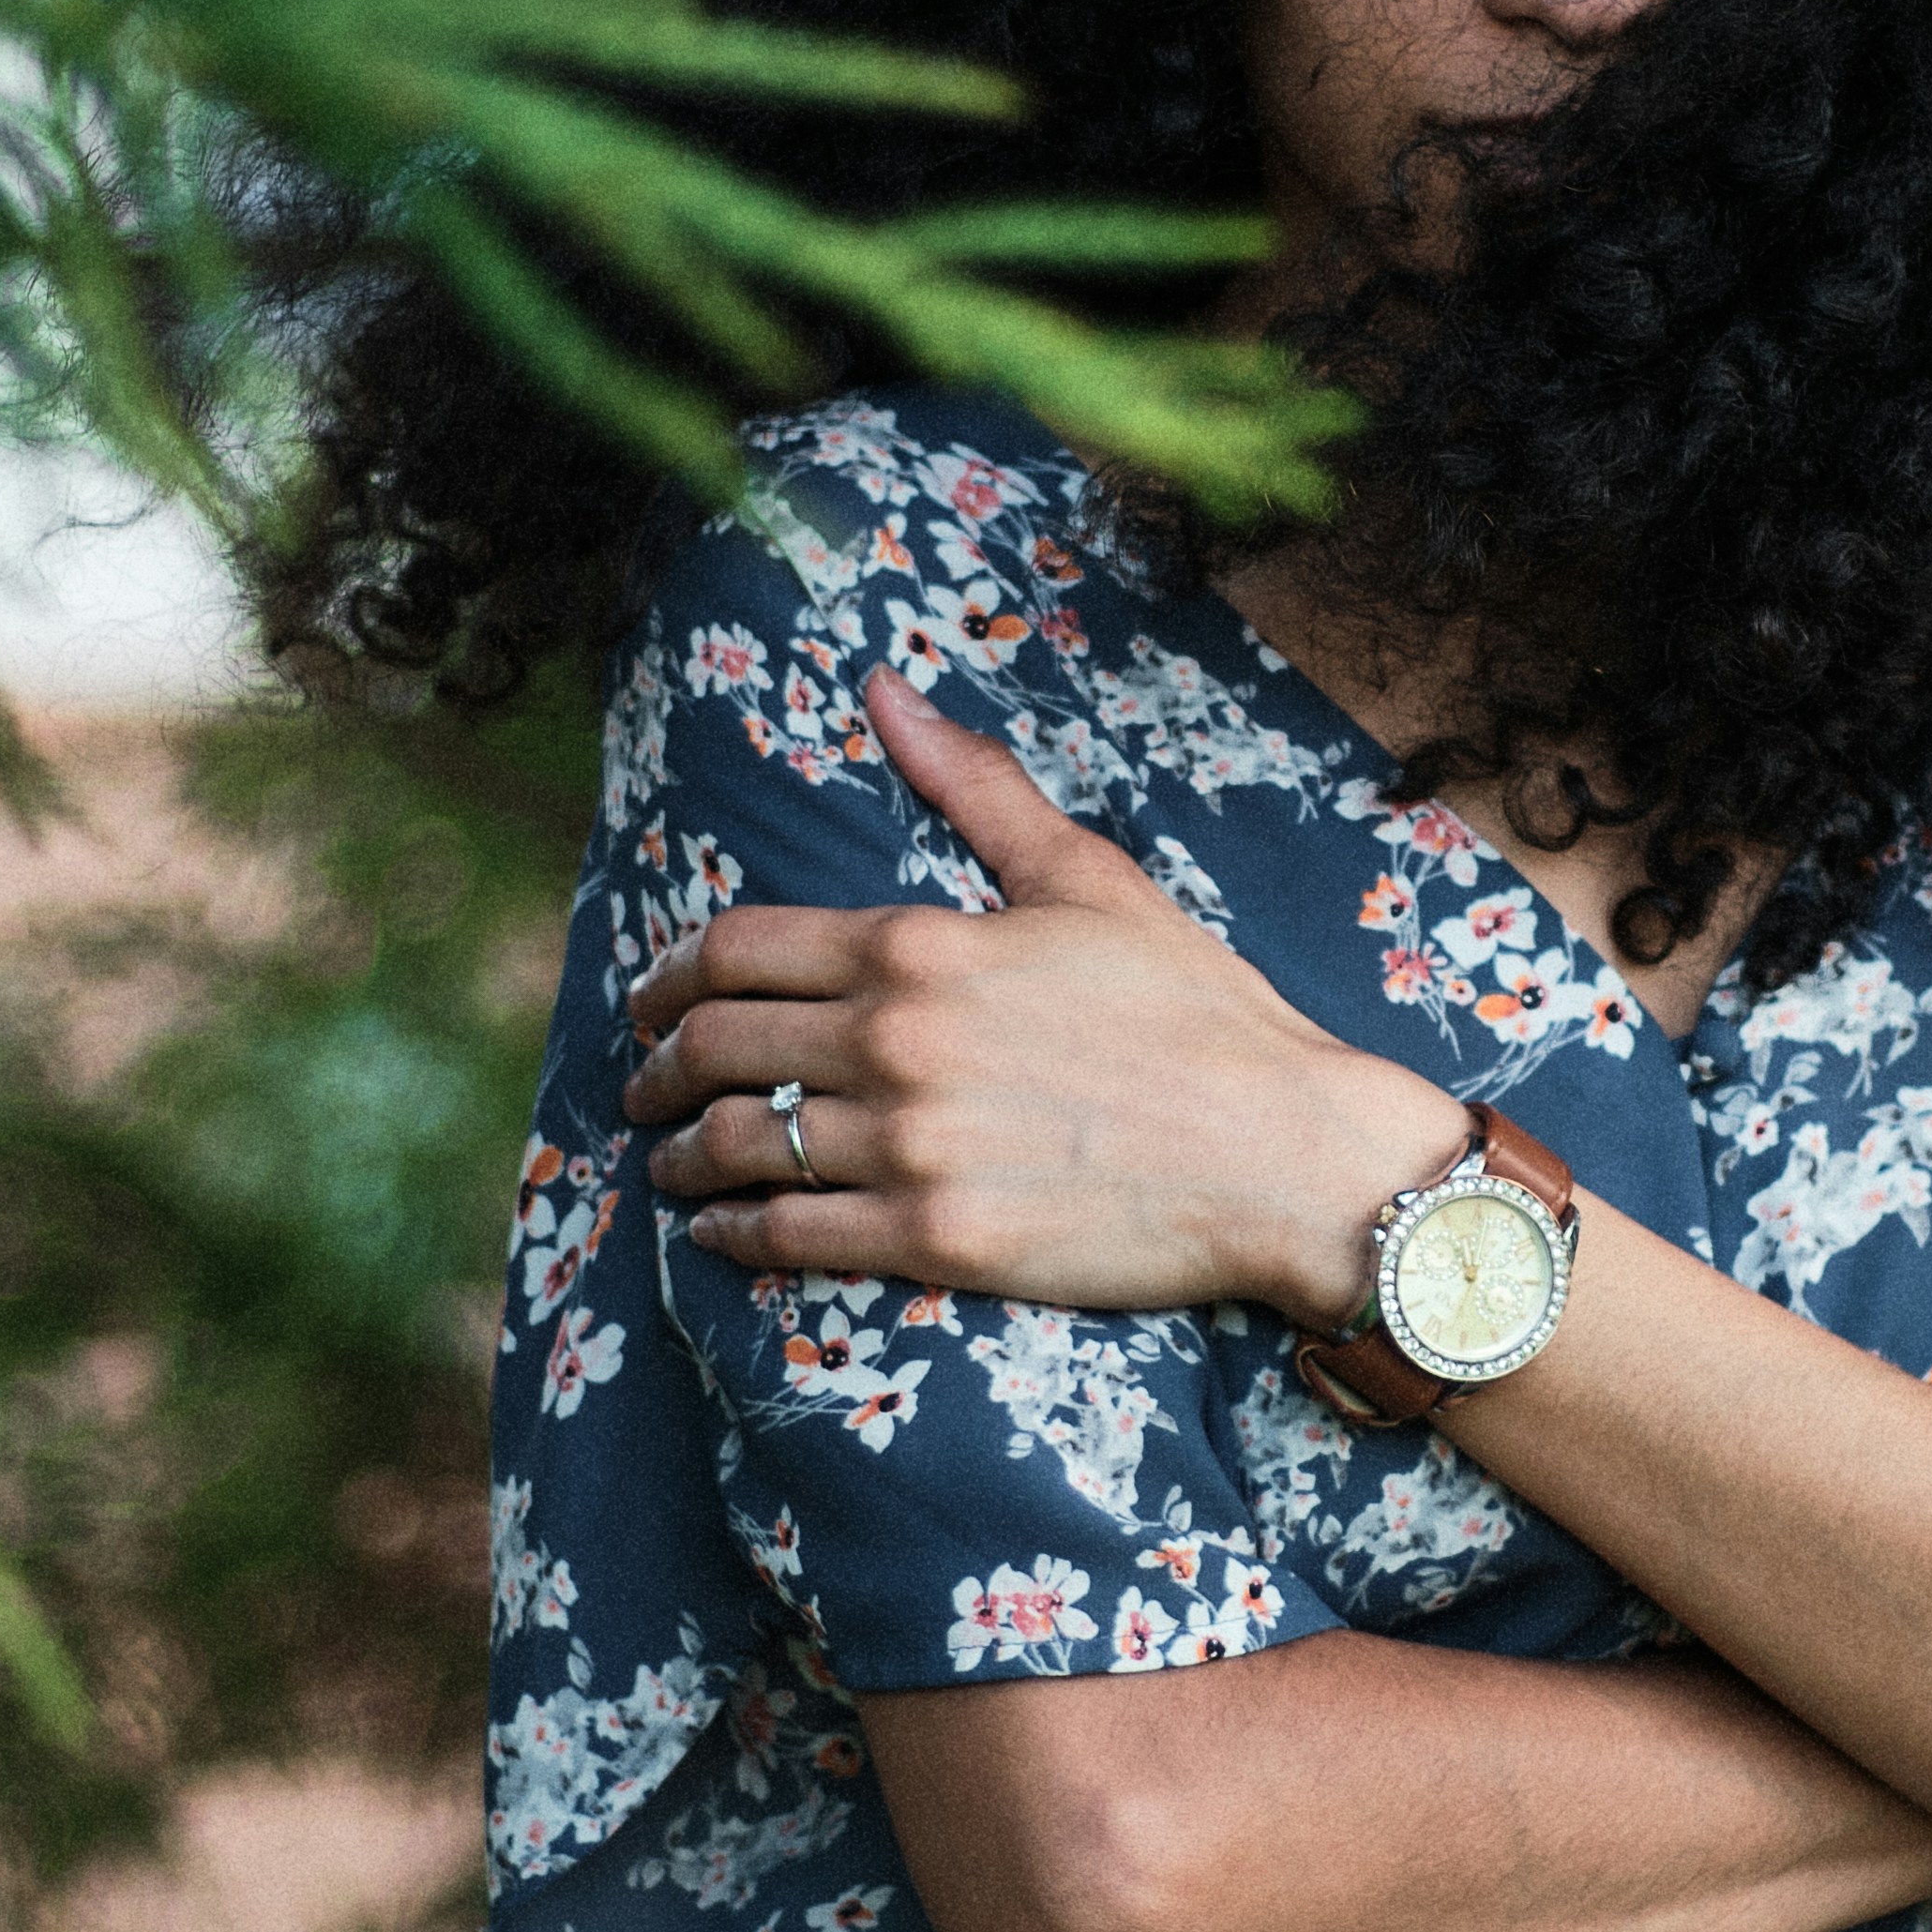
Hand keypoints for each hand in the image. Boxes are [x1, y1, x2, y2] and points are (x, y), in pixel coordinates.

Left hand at [619, 666, 1463, 1324]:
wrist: (1286, 1154)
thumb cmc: (1199, 1012)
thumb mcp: (1089, 881)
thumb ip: (976, 789)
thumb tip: (883, 692)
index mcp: (921, 944)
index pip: (736, 948)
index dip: (672, 975)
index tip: (654, 998)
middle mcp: (897, 1041)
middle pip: (717, 1046)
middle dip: (660, 1066)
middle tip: (645, 1085)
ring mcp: (911, 1146)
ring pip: (737, 1146)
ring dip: (681, 1155)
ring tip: (671, 1161)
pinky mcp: (935, 1239)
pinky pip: (787, 1234)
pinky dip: (734, 1232)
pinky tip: (722, 1230)